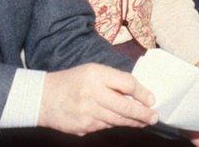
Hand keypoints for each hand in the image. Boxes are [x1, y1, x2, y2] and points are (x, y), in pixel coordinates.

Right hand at [38, 63, 157, 135]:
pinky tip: (122, 122)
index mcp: (96, 75)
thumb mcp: (93, 71)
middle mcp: (92, 93)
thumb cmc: (73, 81)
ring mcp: (87, 113)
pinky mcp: (83, 127)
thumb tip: (138, 94)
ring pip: (118, 120)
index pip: (127, 84)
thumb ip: (114, 80)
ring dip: (133, 121)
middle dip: (143, 113)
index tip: (151, 99)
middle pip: (125, 106)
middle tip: (154, 117)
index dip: (142, 93)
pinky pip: (105, 126)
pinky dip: (115, 124)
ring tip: (145, 121)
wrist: (44, 98)